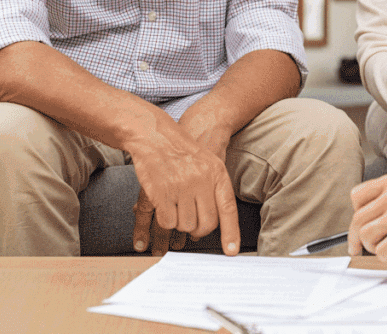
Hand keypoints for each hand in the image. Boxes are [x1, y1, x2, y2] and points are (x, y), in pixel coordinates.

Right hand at [128, 113, 239, 255]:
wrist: (156, 136)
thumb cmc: (182, 152)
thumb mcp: (208, 164)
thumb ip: (215, 189)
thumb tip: (218, 222)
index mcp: (217, 174)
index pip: (228, 209)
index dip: (230, 233)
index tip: (231, 251)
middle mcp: (202, 181)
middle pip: (205, 224)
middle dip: (198, 230)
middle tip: (191, 225)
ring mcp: (181, 187)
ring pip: (185, 225)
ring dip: (179, 223)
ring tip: (176, 206)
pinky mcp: (162, 193)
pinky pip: (167, 221)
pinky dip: (165, 219)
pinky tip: (164, 205)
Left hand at [348, 173, 386, 260]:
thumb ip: (381, 201)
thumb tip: (356, 226)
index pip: (356, 196)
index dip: (356, 214)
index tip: (360, 226)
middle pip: (357, 219)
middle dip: (358, 238)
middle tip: (364, 247)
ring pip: (365, 236)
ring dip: (373, 247)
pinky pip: (380, 251)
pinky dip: (386, 256)